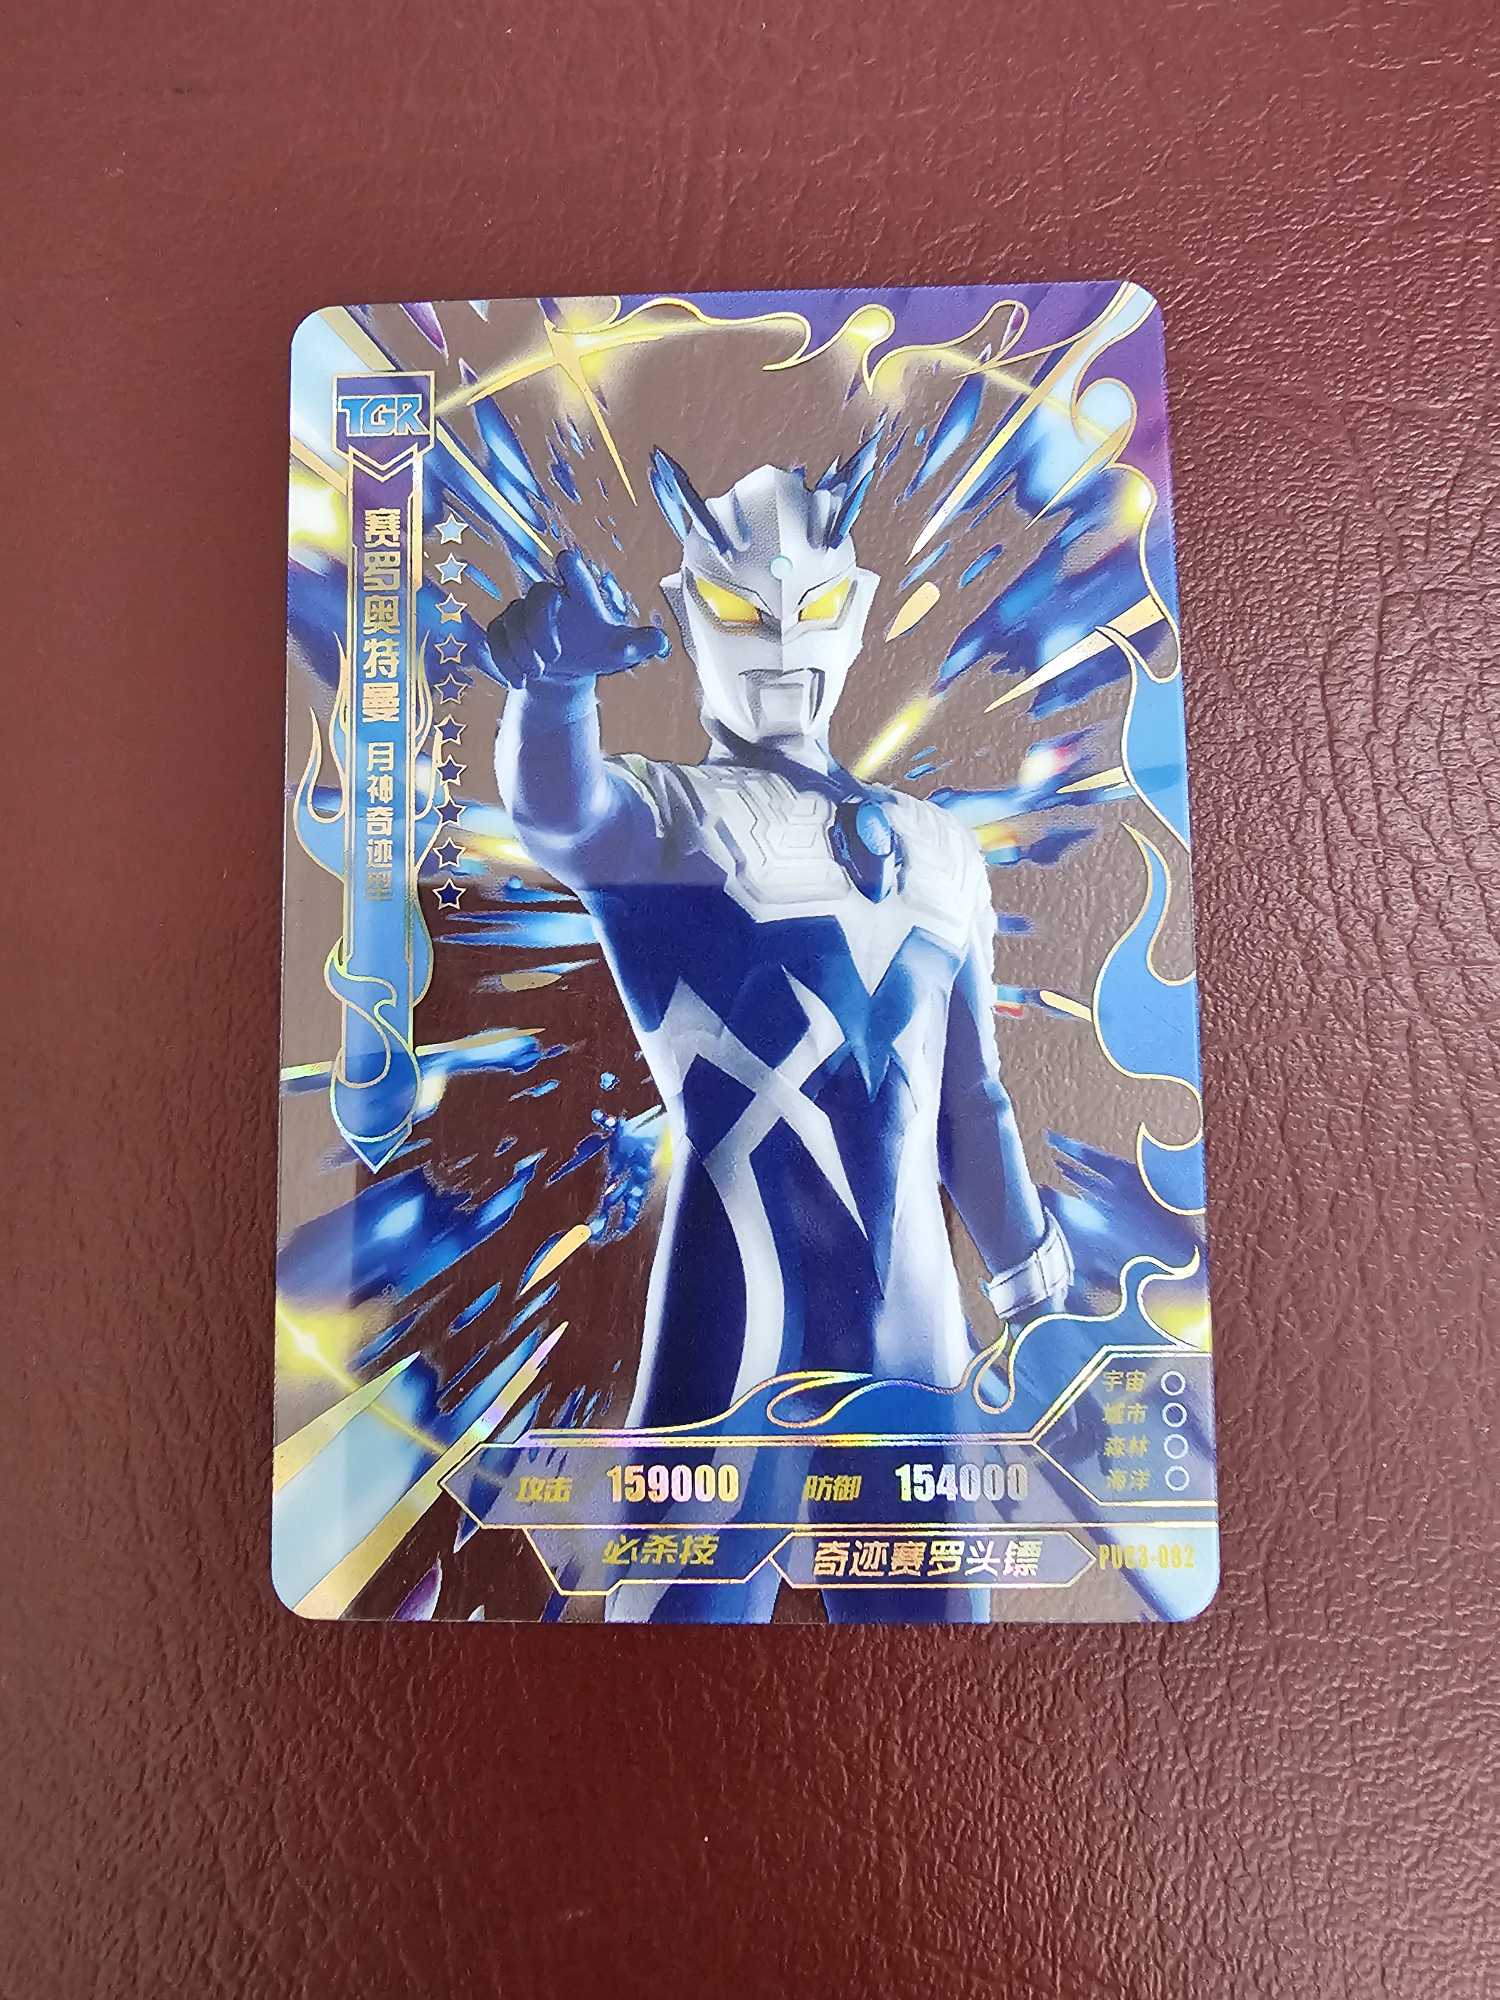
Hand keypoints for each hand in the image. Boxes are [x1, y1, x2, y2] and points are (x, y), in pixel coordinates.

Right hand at [484, 548, 669, 689]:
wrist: (565, 671)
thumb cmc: (595, 652)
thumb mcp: (620, 651)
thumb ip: (641, 644)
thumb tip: (662, 642)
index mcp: (578, 593)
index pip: (571, 568)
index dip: (569, 565)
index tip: (565, 562)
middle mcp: (548, 596)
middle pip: (539, 596)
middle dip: (541, 627)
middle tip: (553, 658)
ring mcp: (522, 611)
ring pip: (514, 621)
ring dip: (524, 651)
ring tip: (537, 673)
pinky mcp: (503, 629)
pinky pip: (496, 638)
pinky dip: (505, 661)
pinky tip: (519, 681)